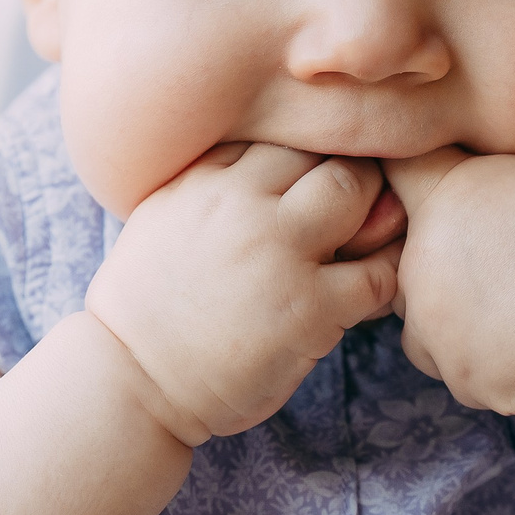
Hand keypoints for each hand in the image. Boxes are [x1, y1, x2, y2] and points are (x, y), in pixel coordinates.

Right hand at [85, 145, 401, 443]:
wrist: (131, 381)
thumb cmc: (146, 306)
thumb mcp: (163, 218)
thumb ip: (215, 183)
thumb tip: (280, 166)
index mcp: (206, 178)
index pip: (283, 133)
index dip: (308, 157)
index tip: (312, 187)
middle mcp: (242, 202)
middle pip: (324, 152)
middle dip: (349, 177)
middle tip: (351, 214)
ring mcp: (280, 252)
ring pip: (357, 195)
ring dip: (372, 218)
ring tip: (363, 247)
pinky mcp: (310, 308)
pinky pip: (378, 274)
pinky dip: (383, 279)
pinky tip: (362, 295)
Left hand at [381, 147, 514, 415]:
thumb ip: (466, 186)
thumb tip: (436, 199)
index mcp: (439, 199)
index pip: (394, 181)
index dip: (417, 193)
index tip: (445, 203)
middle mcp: (423, 265)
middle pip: (404, 276)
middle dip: (441, 277)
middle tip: (507, 274)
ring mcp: (441, 332)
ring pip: (425, 337)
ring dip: (456, 330)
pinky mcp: (472, 383)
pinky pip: (467, 377)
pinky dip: (496, 368)